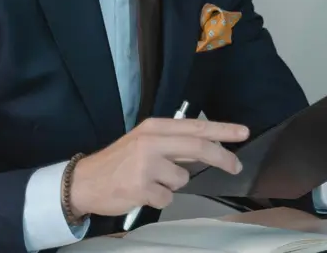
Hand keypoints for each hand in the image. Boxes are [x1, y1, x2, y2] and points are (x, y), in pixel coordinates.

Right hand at [69, 117, 248, 216]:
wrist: (83, 182)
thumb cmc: (118, 162)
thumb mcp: (144, 142)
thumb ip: (173, 143)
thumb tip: (207, 148)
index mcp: (155, 128)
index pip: (196, 127)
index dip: (222, 130)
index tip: (243, 133)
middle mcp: (152, 142)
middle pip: (199, 148)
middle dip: (222, 158)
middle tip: (236, 166)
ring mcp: (146, 165)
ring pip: (183, 179)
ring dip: (173, 184)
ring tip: (150, 181)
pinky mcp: (141, 188)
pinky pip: (167, 197)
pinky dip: (159, 199)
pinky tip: (142, 192)